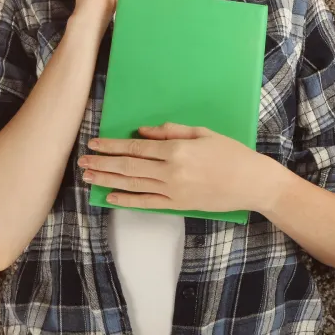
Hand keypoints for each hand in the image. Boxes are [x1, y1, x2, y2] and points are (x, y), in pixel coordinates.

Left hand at [79, 122, 279, 213]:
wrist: (252, 182)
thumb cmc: (231, 153)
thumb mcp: (203, 133)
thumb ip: (170, 131)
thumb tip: (142, 131)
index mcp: (176, 149)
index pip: (136, 147)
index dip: (112, 145)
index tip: (94, 143)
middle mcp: (171, 170)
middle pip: (129, 166)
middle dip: (103, 162)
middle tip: (82, 161)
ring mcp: (173, 190)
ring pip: (133, 184)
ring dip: (108, 180)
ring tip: (89, 176)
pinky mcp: (178, 204)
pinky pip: (147, 203)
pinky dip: (127, 199)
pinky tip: (111, 196)